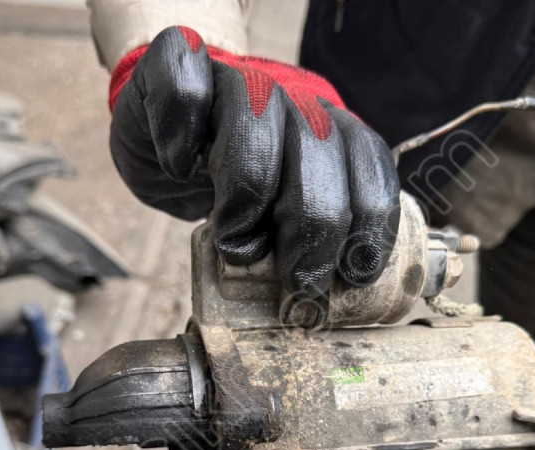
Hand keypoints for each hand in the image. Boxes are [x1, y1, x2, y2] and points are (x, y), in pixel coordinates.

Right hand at [109, 26, 399, 298]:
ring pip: (256, 123)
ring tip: (232, 239)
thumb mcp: (277, 215)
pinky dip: (179, 141)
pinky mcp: (177, 65)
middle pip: (319, 154)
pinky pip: (186, 95)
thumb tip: (325, 299)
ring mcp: (236, 77)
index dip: (366, 229)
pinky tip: (179, 167)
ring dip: (245, 198)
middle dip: (309, 232)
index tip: (347, 279)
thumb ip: (310, 241)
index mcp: (332, 131)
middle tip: (291, 281)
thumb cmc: (224, 181)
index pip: (371, 171)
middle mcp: (293, 96)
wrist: (163, 127)